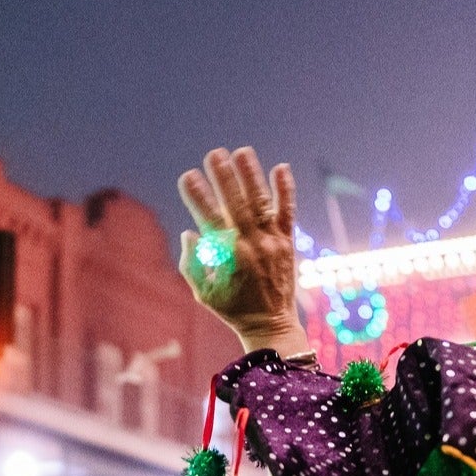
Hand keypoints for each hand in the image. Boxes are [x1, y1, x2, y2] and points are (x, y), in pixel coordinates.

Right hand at [177, 147, 308, 355]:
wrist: (270, 323)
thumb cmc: (232, 308)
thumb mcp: (204, 292)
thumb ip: (192, 264)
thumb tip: (189, 233)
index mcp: (228, 257)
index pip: (209, 219)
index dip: (198, 197)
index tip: (188, 177)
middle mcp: (251, 245)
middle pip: (236, 205)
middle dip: (224, 178)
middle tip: (213, 154)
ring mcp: (271, 242)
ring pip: (261, 203)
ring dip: (251, 176)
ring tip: (242, 152)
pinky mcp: (287, 242)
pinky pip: (287, 213)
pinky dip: (285, 191)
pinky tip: (281, 168)